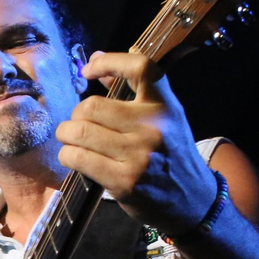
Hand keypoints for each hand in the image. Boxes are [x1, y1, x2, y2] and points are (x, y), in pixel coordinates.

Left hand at [55, 50, 219, 233]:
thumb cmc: (170, 154)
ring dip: (66, 136)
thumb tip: (96, 58)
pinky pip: (77, 158)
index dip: (109, 62)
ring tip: (72, 140)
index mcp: (165, 106)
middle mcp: (154, 127)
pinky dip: (68, 156)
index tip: (89, 71)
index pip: (140, 68)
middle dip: (75, 116)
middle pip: (91, 107)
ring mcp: (138, 155)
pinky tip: (74, 157)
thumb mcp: (162, 118)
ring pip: (79, 132)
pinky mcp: (123, 181)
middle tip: (78, 124)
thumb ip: (130, 88)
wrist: (192, 200)